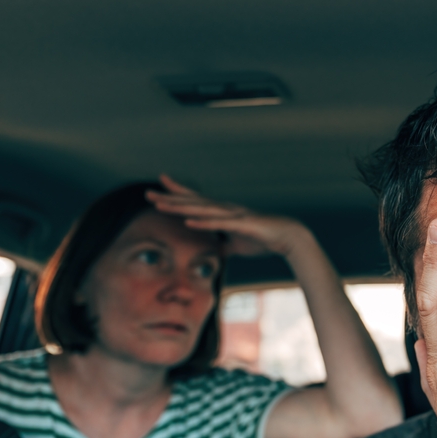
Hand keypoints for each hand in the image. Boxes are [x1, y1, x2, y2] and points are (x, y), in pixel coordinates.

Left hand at [146, 174, 310, 257]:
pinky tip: (189, 221)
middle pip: (192, 202)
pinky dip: (203, 223)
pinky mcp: (241, 224)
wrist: (288, 237)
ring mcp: (232, 215)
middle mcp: (225, 209)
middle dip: (170, 197)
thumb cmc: (264, 239)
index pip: (195, 201)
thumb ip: (224, 246)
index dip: (177, 193)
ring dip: (180, 208)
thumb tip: (214, 251)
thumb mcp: (238, 245)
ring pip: (201, 210)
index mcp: (223, 213)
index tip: (159, 186)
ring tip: (161, 205)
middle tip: (148, 192)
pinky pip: (219, 224)